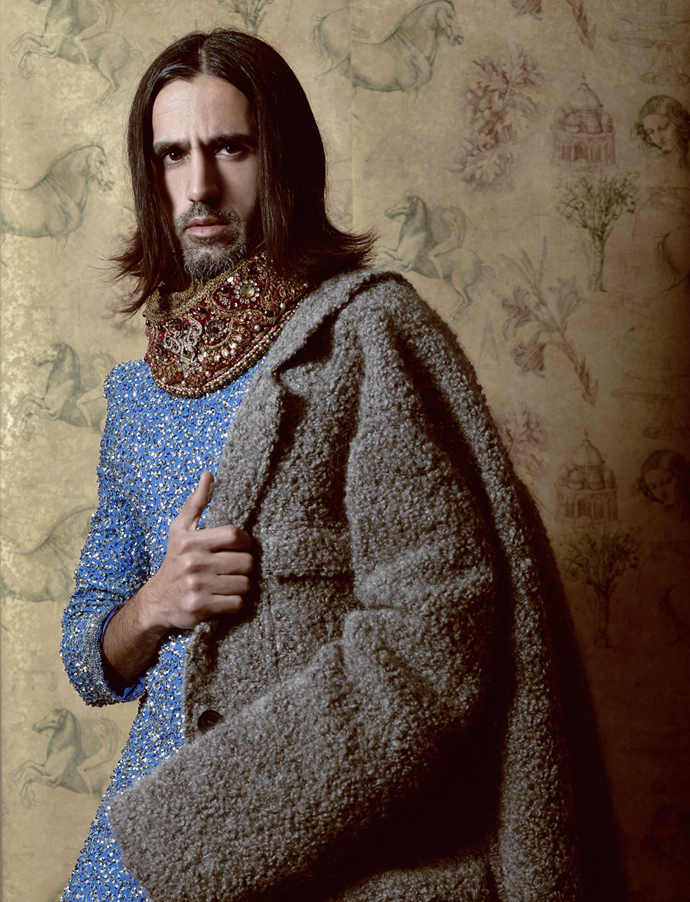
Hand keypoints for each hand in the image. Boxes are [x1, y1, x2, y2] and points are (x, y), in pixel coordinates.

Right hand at [103, 471, 252, 688]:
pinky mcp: (200, 607)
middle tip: (235, 567)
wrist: (156, 601)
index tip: (240, 547)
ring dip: (241, 584)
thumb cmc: (174, 561)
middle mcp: (193, 562)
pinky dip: (235, 601)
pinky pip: (236, 602)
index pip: (236, 535)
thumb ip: (196, 503)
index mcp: (191, 541)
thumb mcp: (180, 530)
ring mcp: (197, 586)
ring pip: (244, 583)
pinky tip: (224, 597)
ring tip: (230, 582)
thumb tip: (209, 475)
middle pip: (245, 561)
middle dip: (244, 565)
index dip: (245, 542)